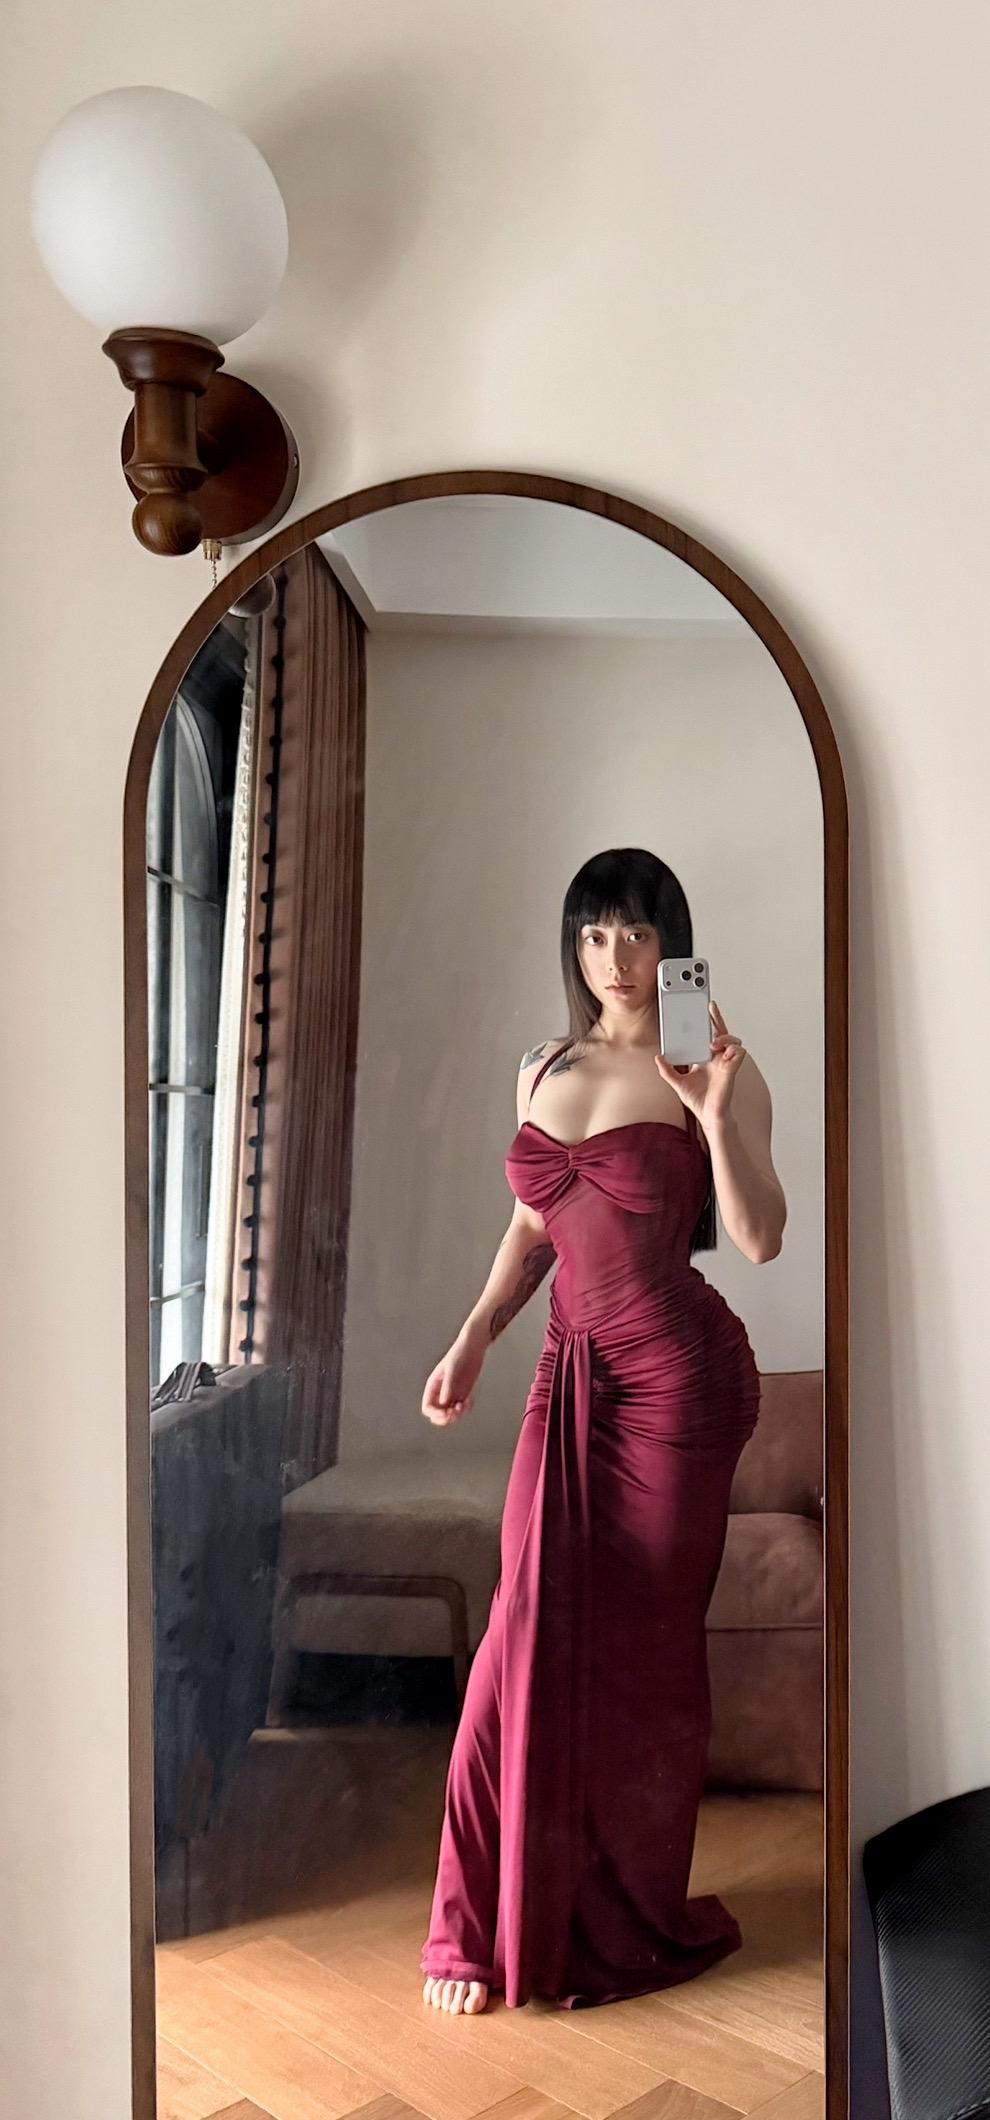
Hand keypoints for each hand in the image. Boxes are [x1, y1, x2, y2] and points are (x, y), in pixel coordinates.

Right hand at [421, 1325, 485, 1424]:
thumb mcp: (452, 1371)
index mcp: (433, 1386)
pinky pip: (462, 1410)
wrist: (473, 1348)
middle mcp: (441, 1392)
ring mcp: (452, 1394)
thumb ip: (448, 1388)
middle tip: (456, 1412)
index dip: (435, 1414)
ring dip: (457, 1415)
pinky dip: (466, 1410)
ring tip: (465, 1404)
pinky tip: (470, 1400)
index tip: (447, 1412)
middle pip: (438, 1415)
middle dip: (446, 1418)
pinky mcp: (463, 1394)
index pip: (428, 1408)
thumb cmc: (459, 1355)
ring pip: (450, 1414)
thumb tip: (444, 1405)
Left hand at [654, 997, 746, 1126]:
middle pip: (721, 1032)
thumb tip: (658, 1058)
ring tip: (713, 1043)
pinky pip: (739, 1052)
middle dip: (717, 1018)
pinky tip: (723, 1052)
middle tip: (710, 1008)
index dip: (708, 1021)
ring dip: (724, 1037)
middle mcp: (717, 1058)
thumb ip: (667, 1070)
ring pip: (733, 1040)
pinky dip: (733, 1049)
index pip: (708, 1035)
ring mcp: (726, 1063)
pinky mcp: (732, 1069)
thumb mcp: (677, 1082)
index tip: (704, 1009)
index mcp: (706, 1058)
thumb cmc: (698, 1100)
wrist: (708, 1115)